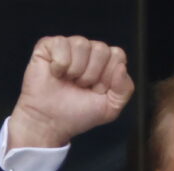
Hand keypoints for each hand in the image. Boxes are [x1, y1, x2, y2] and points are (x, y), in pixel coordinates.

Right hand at [8, 35, 134, 149]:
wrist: (50, 123)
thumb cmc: (77, 115)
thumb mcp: (110, 108)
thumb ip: (125, 89)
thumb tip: (121, 67)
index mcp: (104, 63)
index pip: (117, 55)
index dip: (108, 77)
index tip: (96, 91)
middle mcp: (88, 52)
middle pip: (102, 49)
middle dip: (91, 75)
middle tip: (80, 87)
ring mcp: (68, 47)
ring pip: (82, 44)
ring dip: (76, 71)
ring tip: (68, 82)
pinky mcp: (48, 46)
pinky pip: (61, 43)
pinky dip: (60, 64)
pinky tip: (55, 74)